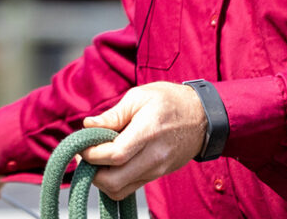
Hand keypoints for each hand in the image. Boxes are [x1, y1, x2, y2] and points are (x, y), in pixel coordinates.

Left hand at [79, 82, 207, 199]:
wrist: (204, 117)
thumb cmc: (170, 101)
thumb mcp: (139, 97)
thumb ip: (113, 115)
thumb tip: (88, 125)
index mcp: (148, 133)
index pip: (114, 155)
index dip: (91, 154)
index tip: (81, 145)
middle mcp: (154, 157)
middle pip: (114, 181)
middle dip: (92, 172)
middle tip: (86, 155)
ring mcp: (158, 170)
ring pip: (121, 190)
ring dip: (102, 179)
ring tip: (98, 158)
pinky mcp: (159, 175)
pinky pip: (131, 187)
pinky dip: (115, 180)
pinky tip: (111, 162)